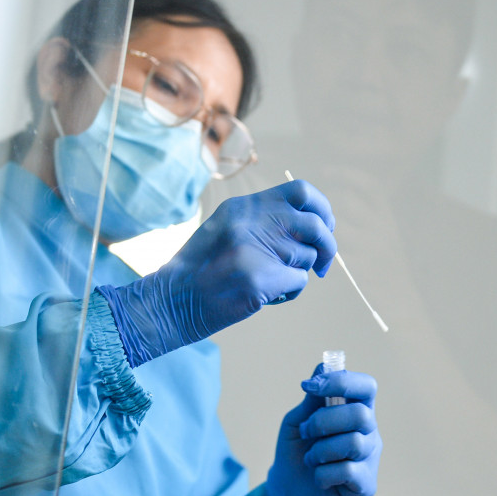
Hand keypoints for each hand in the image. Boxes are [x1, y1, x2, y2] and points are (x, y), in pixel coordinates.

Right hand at [97, 180, 335, 365]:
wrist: (169, 303)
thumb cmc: (200, 272)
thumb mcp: (226, 230)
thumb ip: (263, 222)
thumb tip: (311, 226)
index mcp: (242, 207)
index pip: (301, 191)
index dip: (322, 208)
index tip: (325, 226)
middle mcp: (249, 222)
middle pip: (314, 225)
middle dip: (327, 245)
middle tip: (323, 264)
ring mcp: (254, 250)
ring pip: (307, 257)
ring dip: (299, 273)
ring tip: (274, 282)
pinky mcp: (258, 279)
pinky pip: (299, 281)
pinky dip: (291, 292)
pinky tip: (269, 297)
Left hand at [265, 364, 380, 495]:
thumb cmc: (297, 452)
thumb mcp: (298, 422)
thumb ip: (313, 399)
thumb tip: (322, 366)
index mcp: (356, 410)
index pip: (367, 387)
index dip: (342, 382)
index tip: (311, 387)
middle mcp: (369, 432)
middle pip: (360, 414)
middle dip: (323, 421)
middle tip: (306, 432)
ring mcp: (370, 459)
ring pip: (352, 443)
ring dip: (320, 451)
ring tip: (311, 459)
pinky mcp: (366, 486)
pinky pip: (347, 471)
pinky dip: (322, 474)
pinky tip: (319, 479)